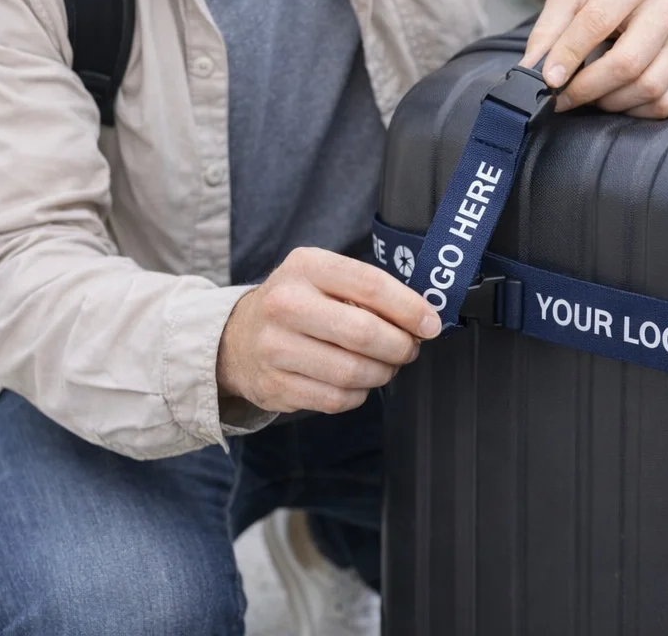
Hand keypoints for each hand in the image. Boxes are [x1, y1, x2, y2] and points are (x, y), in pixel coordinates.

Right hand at [217, 247, 441, 414]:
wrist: (236, 338)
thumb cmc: (296, 303)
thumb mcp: (324, 277)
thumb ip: (368, 290)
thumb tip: (422, 317)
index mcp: (306, 266)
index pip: (371, 285)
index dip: (410, 308)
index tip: (430, 323)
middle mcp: (286, 304)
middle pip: (365, 333)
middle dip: (400, 346)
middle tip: (409, 348)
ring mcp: (275, 347)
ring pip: (354, 372)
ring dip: (382, 373)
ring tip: (384, 365)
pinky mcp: (275, 386)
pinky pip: (337, 399)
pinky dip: (359, 394)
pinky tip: (356, 381)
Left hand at [520, 0, 667, 119]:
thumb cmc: (604, 1)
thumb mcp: (570, 1)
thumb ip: (547, 31)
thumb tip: (530, 69)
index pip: (597, 21)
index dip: (569, 55)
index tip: (548, 80)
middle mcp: (665, 10)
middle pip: (627, 63)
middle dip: (586, 88)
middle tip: (561, 97)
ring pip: (647, 87)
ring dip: (608, 101)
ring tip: (588, 93)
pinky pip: (661, 104)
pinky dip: (632, 110)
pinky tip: (615, 98)